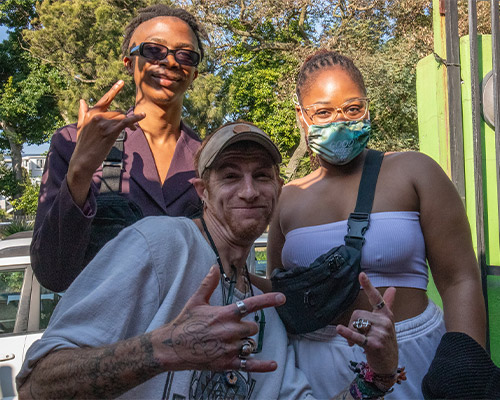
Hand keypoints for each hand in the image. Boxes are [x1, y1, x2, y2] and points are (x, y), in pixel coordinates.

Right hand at [67, 80, 145, 205]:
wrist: (82, 160)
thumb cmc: (83, 145)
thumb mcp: (81, 126)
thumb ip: (83, 113)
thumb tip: (82, 100)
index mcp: (90, 113)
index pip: (105, 99)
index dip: (114, 90)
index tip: (122, 82)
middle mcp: (97, 115)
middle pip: (117, 112)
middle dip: (125, 119)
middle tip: (132, 127)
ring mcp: (103, 123)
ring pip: (122, 118)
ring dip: (130, 123)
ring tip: (133, 130)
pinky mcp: (110, 131)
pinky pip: (125, 121)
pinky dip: (135, 119)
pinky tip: (142, 116)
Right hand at [152, 266, 285, 372]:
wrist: (172, 347)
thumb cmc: (185, 323)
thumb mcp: (196, 301)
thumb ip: (208, 284)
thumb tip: (214, 267)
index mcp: (225, 314)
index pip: (251, 304)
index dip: (268, 301)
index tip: (282, 298)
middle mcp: (230, 331)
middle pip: (253, 328)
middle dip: (246, 328)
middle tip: (231, 329)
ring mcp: (229, 348)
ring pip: (251, 343)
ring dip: (246, 342)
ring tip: (230, 342)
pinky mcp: (227, 363)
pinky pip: (249, 364)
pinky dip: (262, 365)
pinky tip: (273, 365)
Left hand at [336, 272, 396, 375]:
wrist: (389, 364)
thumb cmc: (385, 341)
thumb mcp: (388, 322)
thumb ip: (387, 305)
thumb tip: (393, 288)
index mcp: (386, 315)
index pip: (376, 298)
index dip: (368, 286)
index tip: (361, 274)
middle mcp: (385, 322)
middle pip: (358, 313)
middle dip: (352, 324)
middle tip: (355, 335)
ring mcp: (380, 334)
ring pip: (356, 324)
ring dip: (350, 333)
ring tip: (355, 341)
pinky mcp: (373, 345)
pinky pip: (357, 335)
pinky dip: (347, 333)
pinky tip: (339, 329)